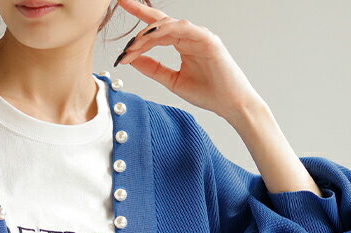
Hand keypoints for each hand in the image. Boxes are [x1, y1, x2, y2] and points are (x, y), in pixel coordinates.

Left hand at [114, 0, 263, 121]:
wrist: (230, 104)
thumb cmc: (207, 92)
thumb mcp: (172, 80)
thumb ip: (153, 68)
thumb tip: (132, 59)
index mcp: (182, 43)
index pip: (156, 30)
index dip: (138, 27)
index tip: (120, 27)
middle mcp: (190, 36)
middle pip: (160, 22)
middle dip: (139, 13)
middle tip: (121, 10)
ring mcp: (199, 35)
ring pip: (168, 25)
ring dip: (147, 33)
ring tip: (131, 46)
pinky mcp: (208, 39)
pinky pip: (183, 29)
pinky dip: (165, 31)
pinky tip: (150, 37)